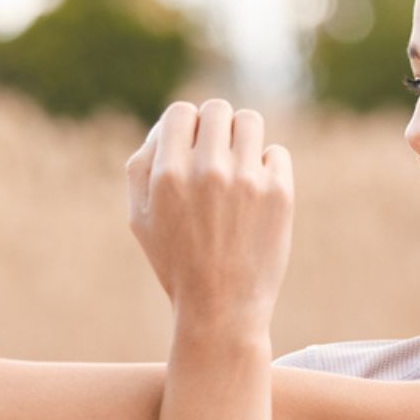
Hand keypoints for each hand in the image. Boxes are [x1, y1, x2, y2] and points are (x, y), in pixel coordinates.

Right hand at [124, 99, 293, 328]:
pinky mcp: (280, 192)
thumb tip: (164, 129)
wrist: (220, 309)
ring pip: (250, 122)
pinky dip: (267, 167)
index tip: (191, 150)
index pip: (180, 113)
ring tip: (239, 168)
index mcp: (168, 174)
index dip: (185, 127)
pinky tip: (257, 194)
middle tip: (217, 158)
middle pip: (217, 110)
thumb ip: (141, 166)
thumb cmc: (176, 263)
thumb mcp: (139, 219)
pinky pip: (276, 153)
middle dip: (215, 129)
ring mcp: (246, 180)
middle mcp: (208, 170)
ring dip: (243, 139)